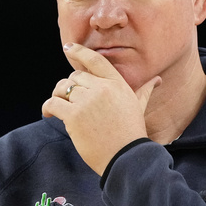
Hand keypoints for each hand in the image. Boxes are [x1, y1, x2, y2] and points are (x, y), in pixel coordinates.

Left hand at [41, 43, 160, 174]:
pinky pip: (53, 103)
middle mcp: (102, 88)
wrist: (126, 157)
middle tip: (69, 100)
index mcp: (117, 84)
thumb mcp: (139, 107)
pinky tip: (48, 114)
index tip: (68, 48)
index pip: (95, 60)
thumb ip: (144, 90)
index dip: (79, 52)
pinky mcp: (74, 115)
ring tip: (59, 107)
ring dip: (58, 97)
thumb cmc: (132, 133)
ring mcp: (87, 101)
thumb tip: (157, 80)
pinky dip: (47, 108)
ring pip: (63, 89)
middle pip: (75, 76)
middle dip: (70, 86)